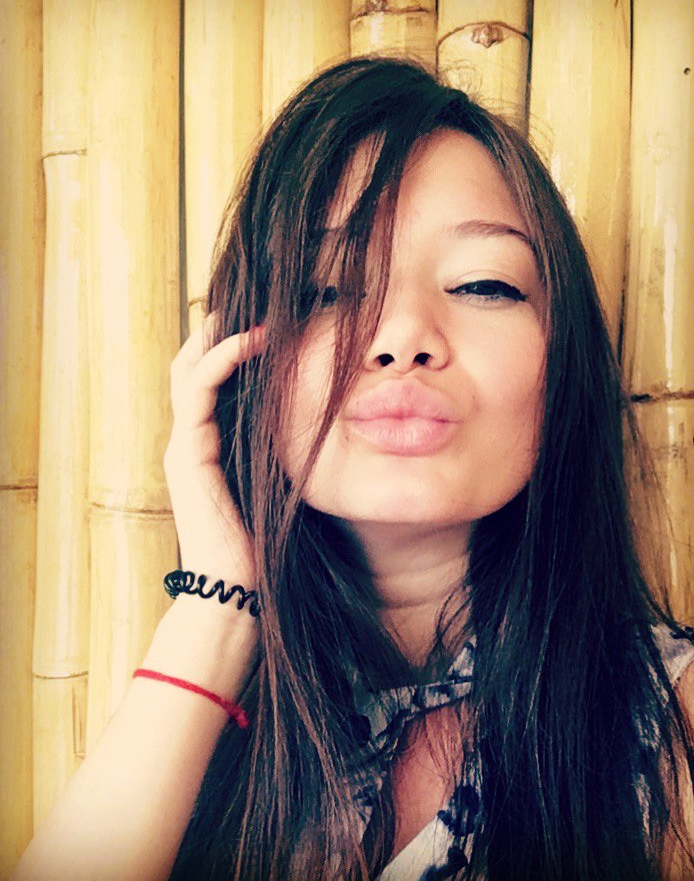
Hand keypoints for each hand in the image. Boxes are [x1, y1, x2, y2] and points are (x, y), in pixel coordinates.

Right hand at [163, 315, 265, 584]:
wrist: (235, 588)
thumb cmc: (260, 544)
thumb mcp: (273, 486)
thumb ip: (277, 456)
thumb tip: (312, 428)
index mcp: (205, 449)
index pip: (207, 384)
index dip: (227, 350)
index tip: (264, 326)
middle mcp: (188, 442)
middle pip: (189, 368)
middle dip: (215, 332)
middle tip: (251, 304)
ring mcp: (182, 446)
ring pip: (188, 369)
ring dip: (218, 334)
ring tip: (254, 312)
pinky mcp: (186, 453)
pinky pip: (198, 389)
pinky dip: (221, 357)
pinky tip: (251, 340)